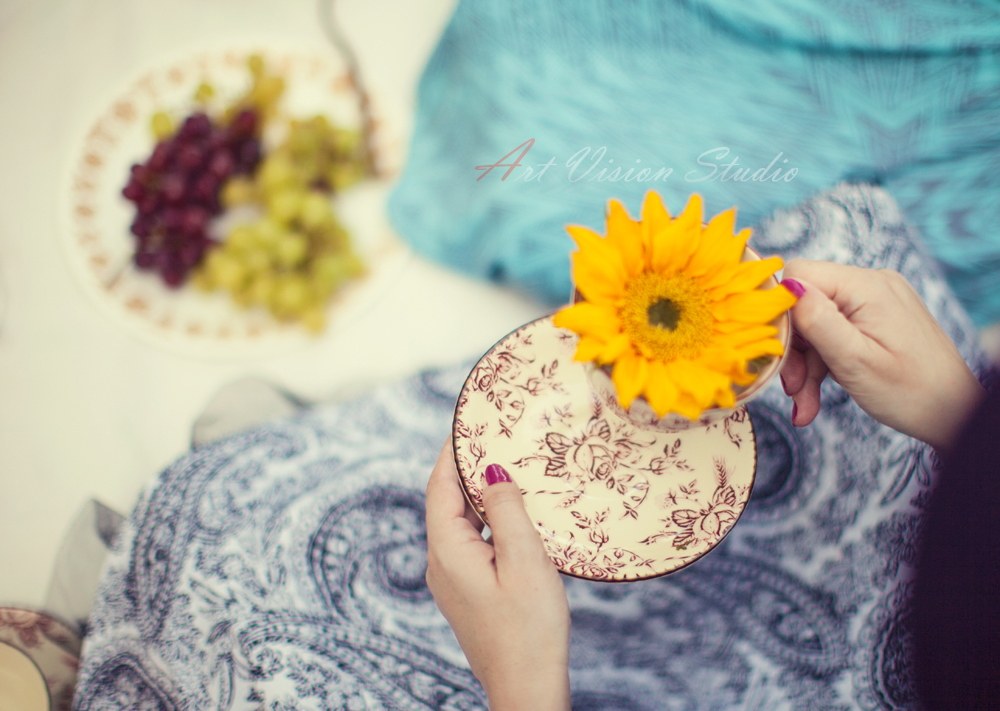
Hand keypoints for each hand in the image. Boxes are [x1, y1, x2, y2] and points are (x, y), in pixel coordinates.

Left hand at [425, 442, 570, 710]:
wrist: (527, 689)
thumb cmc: (530, 630)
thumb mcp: (526, 561)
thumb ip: (507, 511)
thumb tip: (491, 472)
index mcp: (447, 551)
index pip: (440, 486)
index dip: (452, 451)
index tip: (469, 421)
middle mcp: (440, 563)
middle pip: (447, 502)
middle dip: (468, 468)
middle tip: (496, 438)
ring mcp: (452, 580)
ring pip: (460, 523)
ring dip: (481, 495)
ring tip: (510, 467)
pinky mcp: (467, 592)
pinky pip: (472, 543)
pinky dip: (489, 521)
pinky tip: (515, 515)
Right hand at [779, 259, 984, 449]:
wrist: (954, 414)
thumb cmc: (911, 392)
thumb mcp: (856, 361)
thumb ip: (818, 321)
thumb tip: (785, 285)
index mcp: (866, 287)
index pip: (798, 273)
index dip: (780, 310)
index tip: (778, 351)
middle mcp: (870, 284)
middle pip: (805, 304)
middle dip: (794, 349)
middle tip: (794, 390)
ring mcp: (874, 301)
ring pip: (816, 323)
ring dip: (806, 364)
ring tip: (806, 404)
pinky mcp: (875, 318)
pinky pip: (834, 332)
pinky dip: (822, 364)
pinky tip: (814, 397)